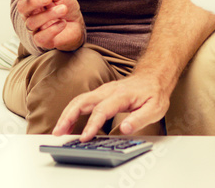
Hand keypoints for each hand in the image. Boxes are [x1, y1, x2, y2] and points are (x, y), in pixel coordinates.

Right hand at [16, 0, 84, 51]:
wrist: (78, 24)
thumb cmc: (66, 6)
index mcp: (32, 0)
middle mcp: (29, 14)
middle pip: (22, 8)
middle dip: (34, 1)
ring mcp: (34, 28)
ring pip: (32, 22)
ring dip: (49, 14)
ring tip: (63, 9)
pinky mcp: (42, 40)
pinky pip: (40, 37)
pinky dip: (53, 29)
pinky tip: (63, 22)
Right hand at [53, 73, 168, 139]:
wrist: (154, 77)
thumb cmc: (154, 93)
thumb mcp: (155, 109)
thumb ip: (139, 119)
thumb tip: (124, 129)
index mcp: (121, 95)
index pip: (102, 110)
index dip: (92, 125)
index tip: (85, 138)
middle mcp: (108, 90)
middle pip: (83, 101)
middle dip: (68, 116)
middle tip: (59, 132)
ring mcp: (103, 91)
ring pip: (79, 100)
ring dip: (67, 114)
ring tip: (58, 130)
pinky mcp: (100, 94)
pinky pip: (82, 101)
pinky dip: (72, 111)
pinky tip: (68, 123)